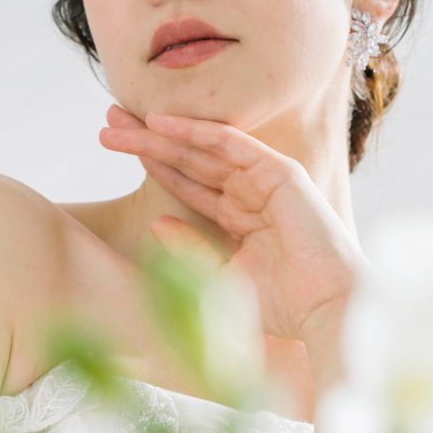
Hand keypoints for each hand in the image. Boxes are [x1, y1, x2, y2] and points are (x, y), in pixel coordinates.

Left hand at [99, 104, 370, 344]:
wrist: (325, 311)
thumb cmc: (281, 307)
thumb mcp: (218, 278)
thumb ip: (189, 249)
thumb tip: (156, 223)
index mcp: (240, 218)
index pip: (187, 183)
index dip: (152, 165)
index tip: (113, 150)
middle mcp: (251, 194)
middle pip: (189, 160)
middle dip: (147, 142)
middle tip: (107, 125)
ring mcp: (266, 181)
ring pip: (203, 150)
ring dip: (161, 134)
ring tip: (119, 122)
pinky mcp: (280, 173)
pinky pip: (232, 145)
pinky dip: (197, 132)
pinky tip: (162, 124)